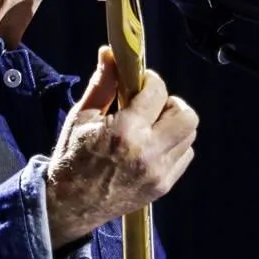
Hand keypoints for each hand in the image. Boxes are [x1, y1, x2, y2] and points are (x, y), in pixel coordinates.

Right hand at [46, 46, 198, 248]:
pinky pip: (184, 156)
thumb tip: (110, 53)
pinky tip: (152, 146)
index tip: (140, 83)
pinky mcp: (162, 186)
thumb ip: (102, 84)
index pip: (158, 92)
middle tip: (152, 105)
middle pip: (186, 115)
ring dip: (173, 124)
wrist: (69, 205)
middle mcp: (147, 152)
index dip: (150, 81)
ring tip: (150, 126)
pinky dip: (174, 146)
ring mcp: (158, 172)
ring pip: (189, 136)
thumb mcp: (81, 117)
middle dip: (171, 103)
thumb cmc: (72, 157)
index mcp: (125, 131)